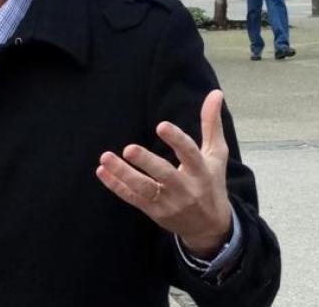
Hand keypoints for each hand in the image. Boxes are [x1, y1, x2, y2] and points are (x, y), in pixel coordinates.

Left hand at [95, 90, 232, 257]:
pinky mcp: (154, 211)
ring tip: (105, 158)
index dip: (177, 140)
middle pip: (165, 175)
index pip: (190, 154)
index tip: (161, 125)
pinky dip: (116, 186)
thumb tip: (215, 92)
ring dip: (123, 174)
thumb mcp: (216, 155)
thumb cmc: (211, 183)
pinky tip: (102, 171)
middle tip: (129, 149)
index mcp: (201, 171)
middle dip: (147, 162)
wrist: (210, 227)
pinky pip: (132, 198)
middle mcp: (185, 188)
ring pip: (144, 188)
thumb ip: (211, 124)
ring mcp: (168, 202)